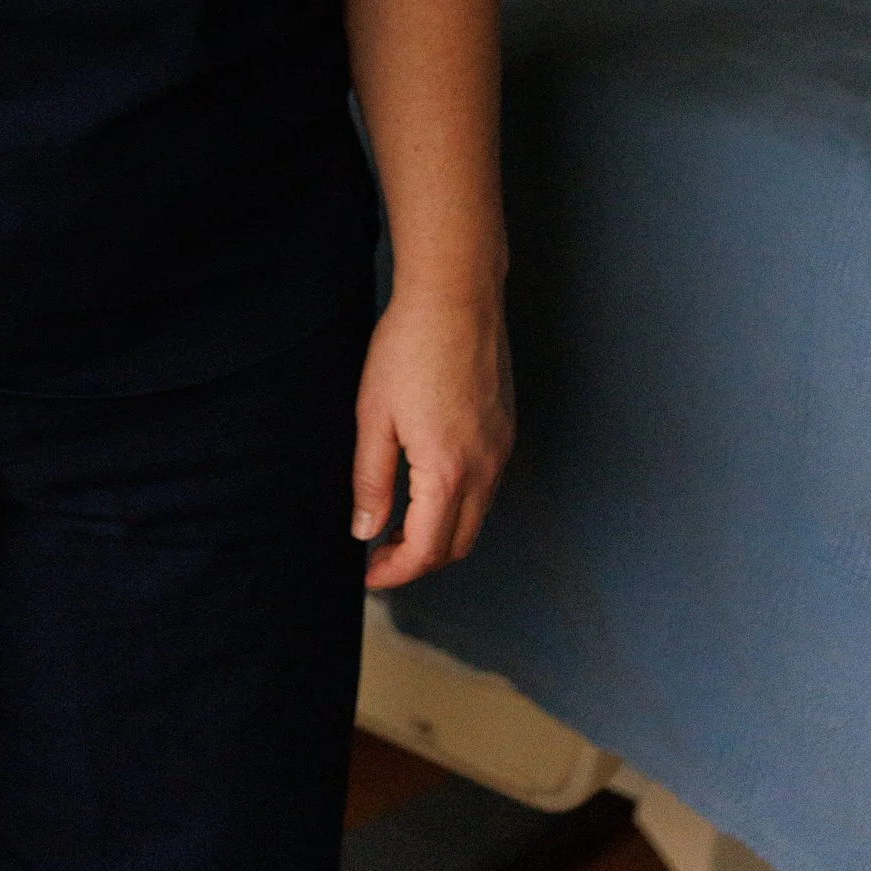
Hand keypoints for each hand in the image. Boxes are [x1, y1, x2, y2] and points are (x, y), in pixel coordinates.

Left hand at [351, 283, 513, 591]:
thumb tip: (365, 530)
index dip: (394, 572)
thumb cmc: (408, 348)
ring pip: (475, 518)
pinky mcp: (505, 430)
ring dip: (440, 534)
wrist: (455, 296)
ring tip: (398, 524)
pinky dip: (458, 504)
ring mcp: (501, 450)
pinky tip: (428, 486)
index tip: (368, 575)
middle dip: (418, 561)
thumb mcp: (373, 415)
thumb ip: (370, 480)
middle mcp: (485, 470)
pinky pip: (486, 487)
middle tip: (379, 555)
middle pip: (457, 545)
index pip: (426, 550)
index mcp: (448, 473)